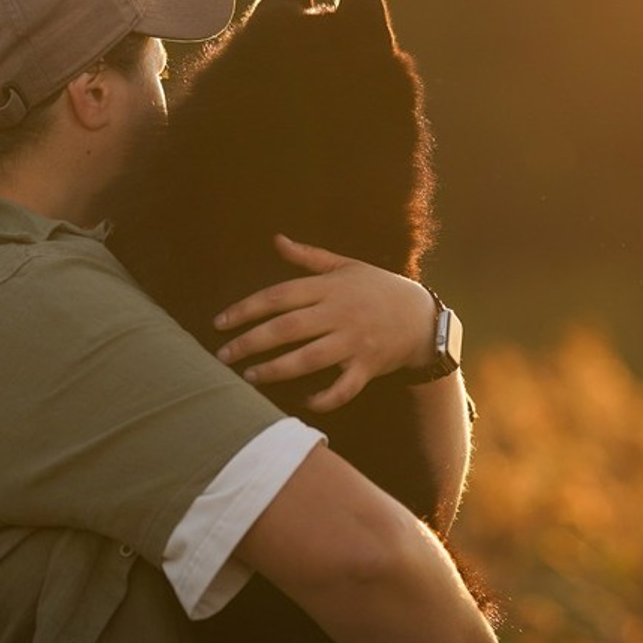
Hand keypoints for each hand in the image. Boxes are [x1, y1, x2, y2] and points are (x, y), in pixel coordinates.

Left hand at [213, 234, 434, 411]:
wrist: (422, 316)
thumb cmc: (377, 288)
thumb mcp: (345, 266)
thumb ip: (308, 257)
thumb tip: (276, 239)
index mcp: (330, 287)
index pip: (279, 296)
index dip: (246, 308)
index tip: (220, 322)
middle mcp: (339, 313)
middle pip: (287, 328)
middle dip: (251, 342)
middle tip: (222, 355)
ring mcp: (354, 342)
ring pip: (308, 359)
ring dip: (276, 370)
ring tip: (248, 377)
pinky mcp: (367, 367)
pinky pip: (343, 388)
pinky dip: (323, 399)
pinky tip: (303, 402)